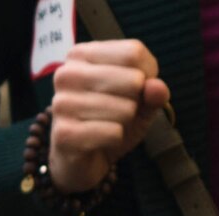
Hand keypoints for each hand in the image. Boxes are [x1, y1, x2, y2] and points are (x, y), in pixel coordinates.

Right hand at [48, 39, 170, 192]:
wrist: (80, 159)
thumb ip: (153, 92)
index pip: (133, 52)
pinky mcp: (63, 133)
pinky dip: (115, 140)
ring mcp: (61, 103)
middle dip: (136, 101)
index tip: (135, 89)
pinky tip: (100, 141)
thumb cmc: (108, 120)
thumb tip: (157, 87)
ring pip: (125, 109)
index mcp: (81, 55)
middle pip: (132, 79)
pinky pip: (113, 132)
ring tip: (107, 126)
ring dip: (125, 123)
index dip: (147, 74)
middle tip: (118, 111)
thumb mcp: (139, 101)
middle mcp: (66, 74)